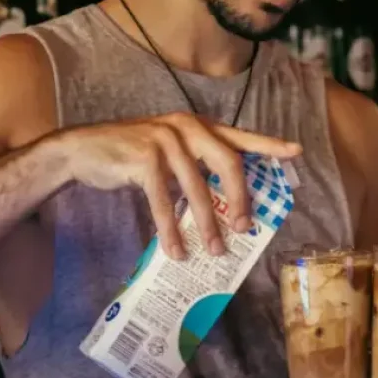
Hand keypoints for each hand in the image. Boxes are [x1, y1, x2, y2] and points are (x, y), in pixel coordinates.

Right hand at [53, 112, 300, 259]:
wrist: (82, 150)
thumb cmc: (129, 156)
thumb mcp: (168, 154)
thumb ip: (195, 167)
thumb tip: (225, 206)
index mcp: (196, 126)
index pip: (239, 136)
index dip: (268, 144)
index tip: (296, 152)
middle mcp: (185, 127)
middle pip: (228, 161)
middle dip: (240, 197)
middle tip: (245, 227)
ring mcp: (164, 140)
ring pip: (197, 187)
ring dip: (207, 223)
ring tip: (215, 250)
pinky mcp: (143, 159)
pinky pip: (163, 201)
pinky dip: (171, 229)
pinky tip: (175, 250)